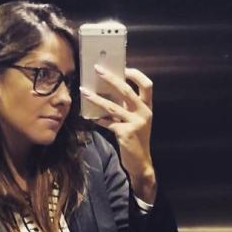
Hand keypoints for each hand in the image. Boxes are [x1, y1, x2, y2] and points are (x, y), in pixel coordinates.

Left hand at [80, 66, 156, 201]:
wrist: (141, 163)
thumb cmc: (137, 140)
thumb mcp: (137, 121)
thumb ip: (127, 108)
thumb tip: (109, 93)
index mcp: (148, 108)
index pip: (147, 85)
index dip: (136, 75)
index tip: (123, 68)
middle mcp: (144, 113)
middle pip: (127, 91)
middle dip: (111, 78)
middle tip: (98, 69)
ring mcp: (135, 123)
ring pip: (112, 106)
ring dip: (96, 98)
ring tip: (84, 91)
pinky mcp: (125, 133)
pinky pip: (107, 122)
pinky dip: (97, 119)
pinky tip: (89, 116)